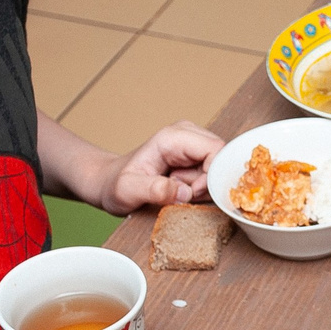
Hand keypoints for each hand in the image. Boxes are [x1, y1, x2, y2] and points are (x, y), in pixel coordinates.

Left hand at [100, 121, 221, 213]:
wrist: (109, 184)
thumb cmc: (115, 185)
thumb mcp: (127, 191)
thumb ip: (154, 190)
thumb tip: (185, 193)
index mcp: (172, 137)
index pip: (215, 149)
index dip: (212, 175)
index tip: (193, 193)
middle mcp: (187, 135)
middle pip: (221, 159)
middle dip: (207, 184)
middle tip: (182, 194)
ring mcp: (193, 145)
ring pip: (218, 169)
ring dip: (202, 188)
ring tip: (176, 191)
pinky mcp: (196, 157)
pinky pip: (213, 175)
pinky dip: (201, 189)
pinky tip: (181, 190)